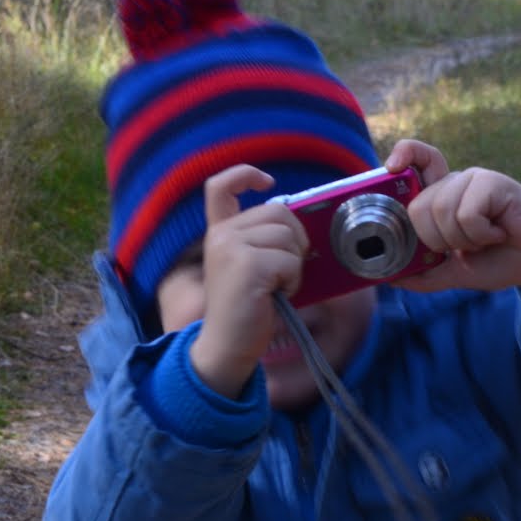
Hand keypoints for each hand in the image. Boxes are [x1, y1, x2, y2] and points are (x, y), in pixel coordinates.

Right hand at [188, 165, 308, 397]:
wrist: (228, 345)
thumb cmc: (247, 309)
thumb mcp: (250, 266)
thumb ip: (263, 240)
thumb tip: (301, 225)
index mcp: (219, 232)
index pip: (220, 186)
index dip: (245, 174)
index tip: (267, 182)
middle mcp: (220, 234)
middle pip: (279, 211)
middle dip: (295, 240)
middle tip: (285, 270)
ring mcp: (231, 247)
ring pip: (288, 236)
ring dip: (294, 265)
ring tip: (277, 286)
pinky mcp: (246, 265)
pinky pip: (290, 260)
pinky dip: (293, 280)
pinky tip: (276, 295)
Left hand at [385, 139, 520, 293]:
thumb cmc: (498, 261)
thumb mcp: (454, 272)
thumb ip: (423, 273)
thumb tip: (389, 278)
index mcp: (442, 196)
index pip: (418, 160)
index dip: (404, 155)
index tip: (392, 168)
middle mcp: (454, 182)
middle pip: (419, 207)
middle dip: (438, 240)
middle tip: (465, 246)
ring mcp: (473, 179)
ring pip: (442, 212)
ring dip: (463, 240)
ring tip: (486, 239)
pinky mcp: (492, 182)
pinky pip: (467, 213)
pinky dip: (480, 234)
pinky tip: (498, 233)